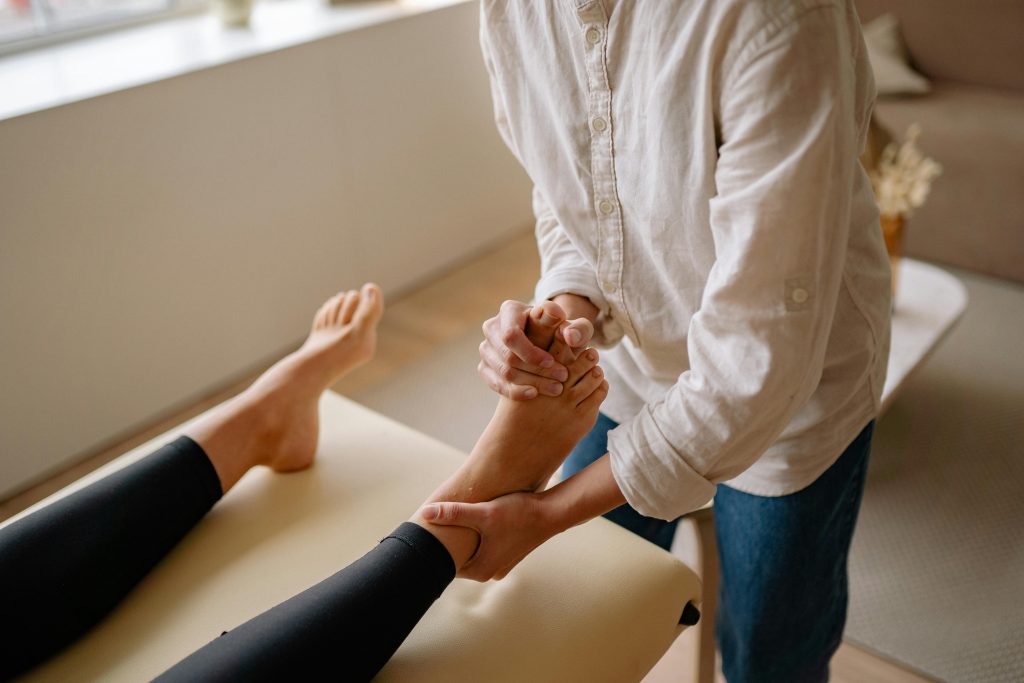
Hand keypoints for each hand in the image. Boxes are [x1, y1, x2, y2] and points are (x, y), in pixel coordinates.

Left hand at [420, 491, 560, 580]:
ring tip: (448, 524)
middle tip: (432, 527)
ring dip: (464, 540)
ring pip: (472, 553)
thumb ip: (454, 513)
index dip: (435, 550)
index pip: (446, 565)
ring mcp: (500, 564)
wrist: (551, 514)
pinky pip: (483, 549)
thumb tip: (425, 513)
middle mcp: (490, 572)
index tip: (424, 536)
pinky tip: (472, 523)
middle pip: (459, 559)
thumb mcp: (483, 512)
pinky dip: (477, 538)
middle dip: (448, 544)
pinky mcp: (507, 554)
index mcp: (481, 569)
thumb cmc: (519, 514)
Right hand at [478, 298, 596, 400]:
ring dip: (530, 383)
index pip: (511, 335)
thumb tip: (569, 335)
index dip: (530, 352)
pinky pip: (495, 383)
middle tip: (561, 379)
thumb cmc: (562, 332)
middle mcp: (492, 326)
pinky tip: (534, 393)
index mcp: (509, 310)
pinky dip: (514, 391)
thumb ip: (578, 328)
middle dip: (535, 371)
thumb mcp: (575, 328)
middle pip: (507, 356)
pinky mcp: (485, 367)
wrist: (549, 344)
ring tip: (555, 388)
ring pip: (503, 372)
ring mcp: (486, 348)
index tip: (552, 362)